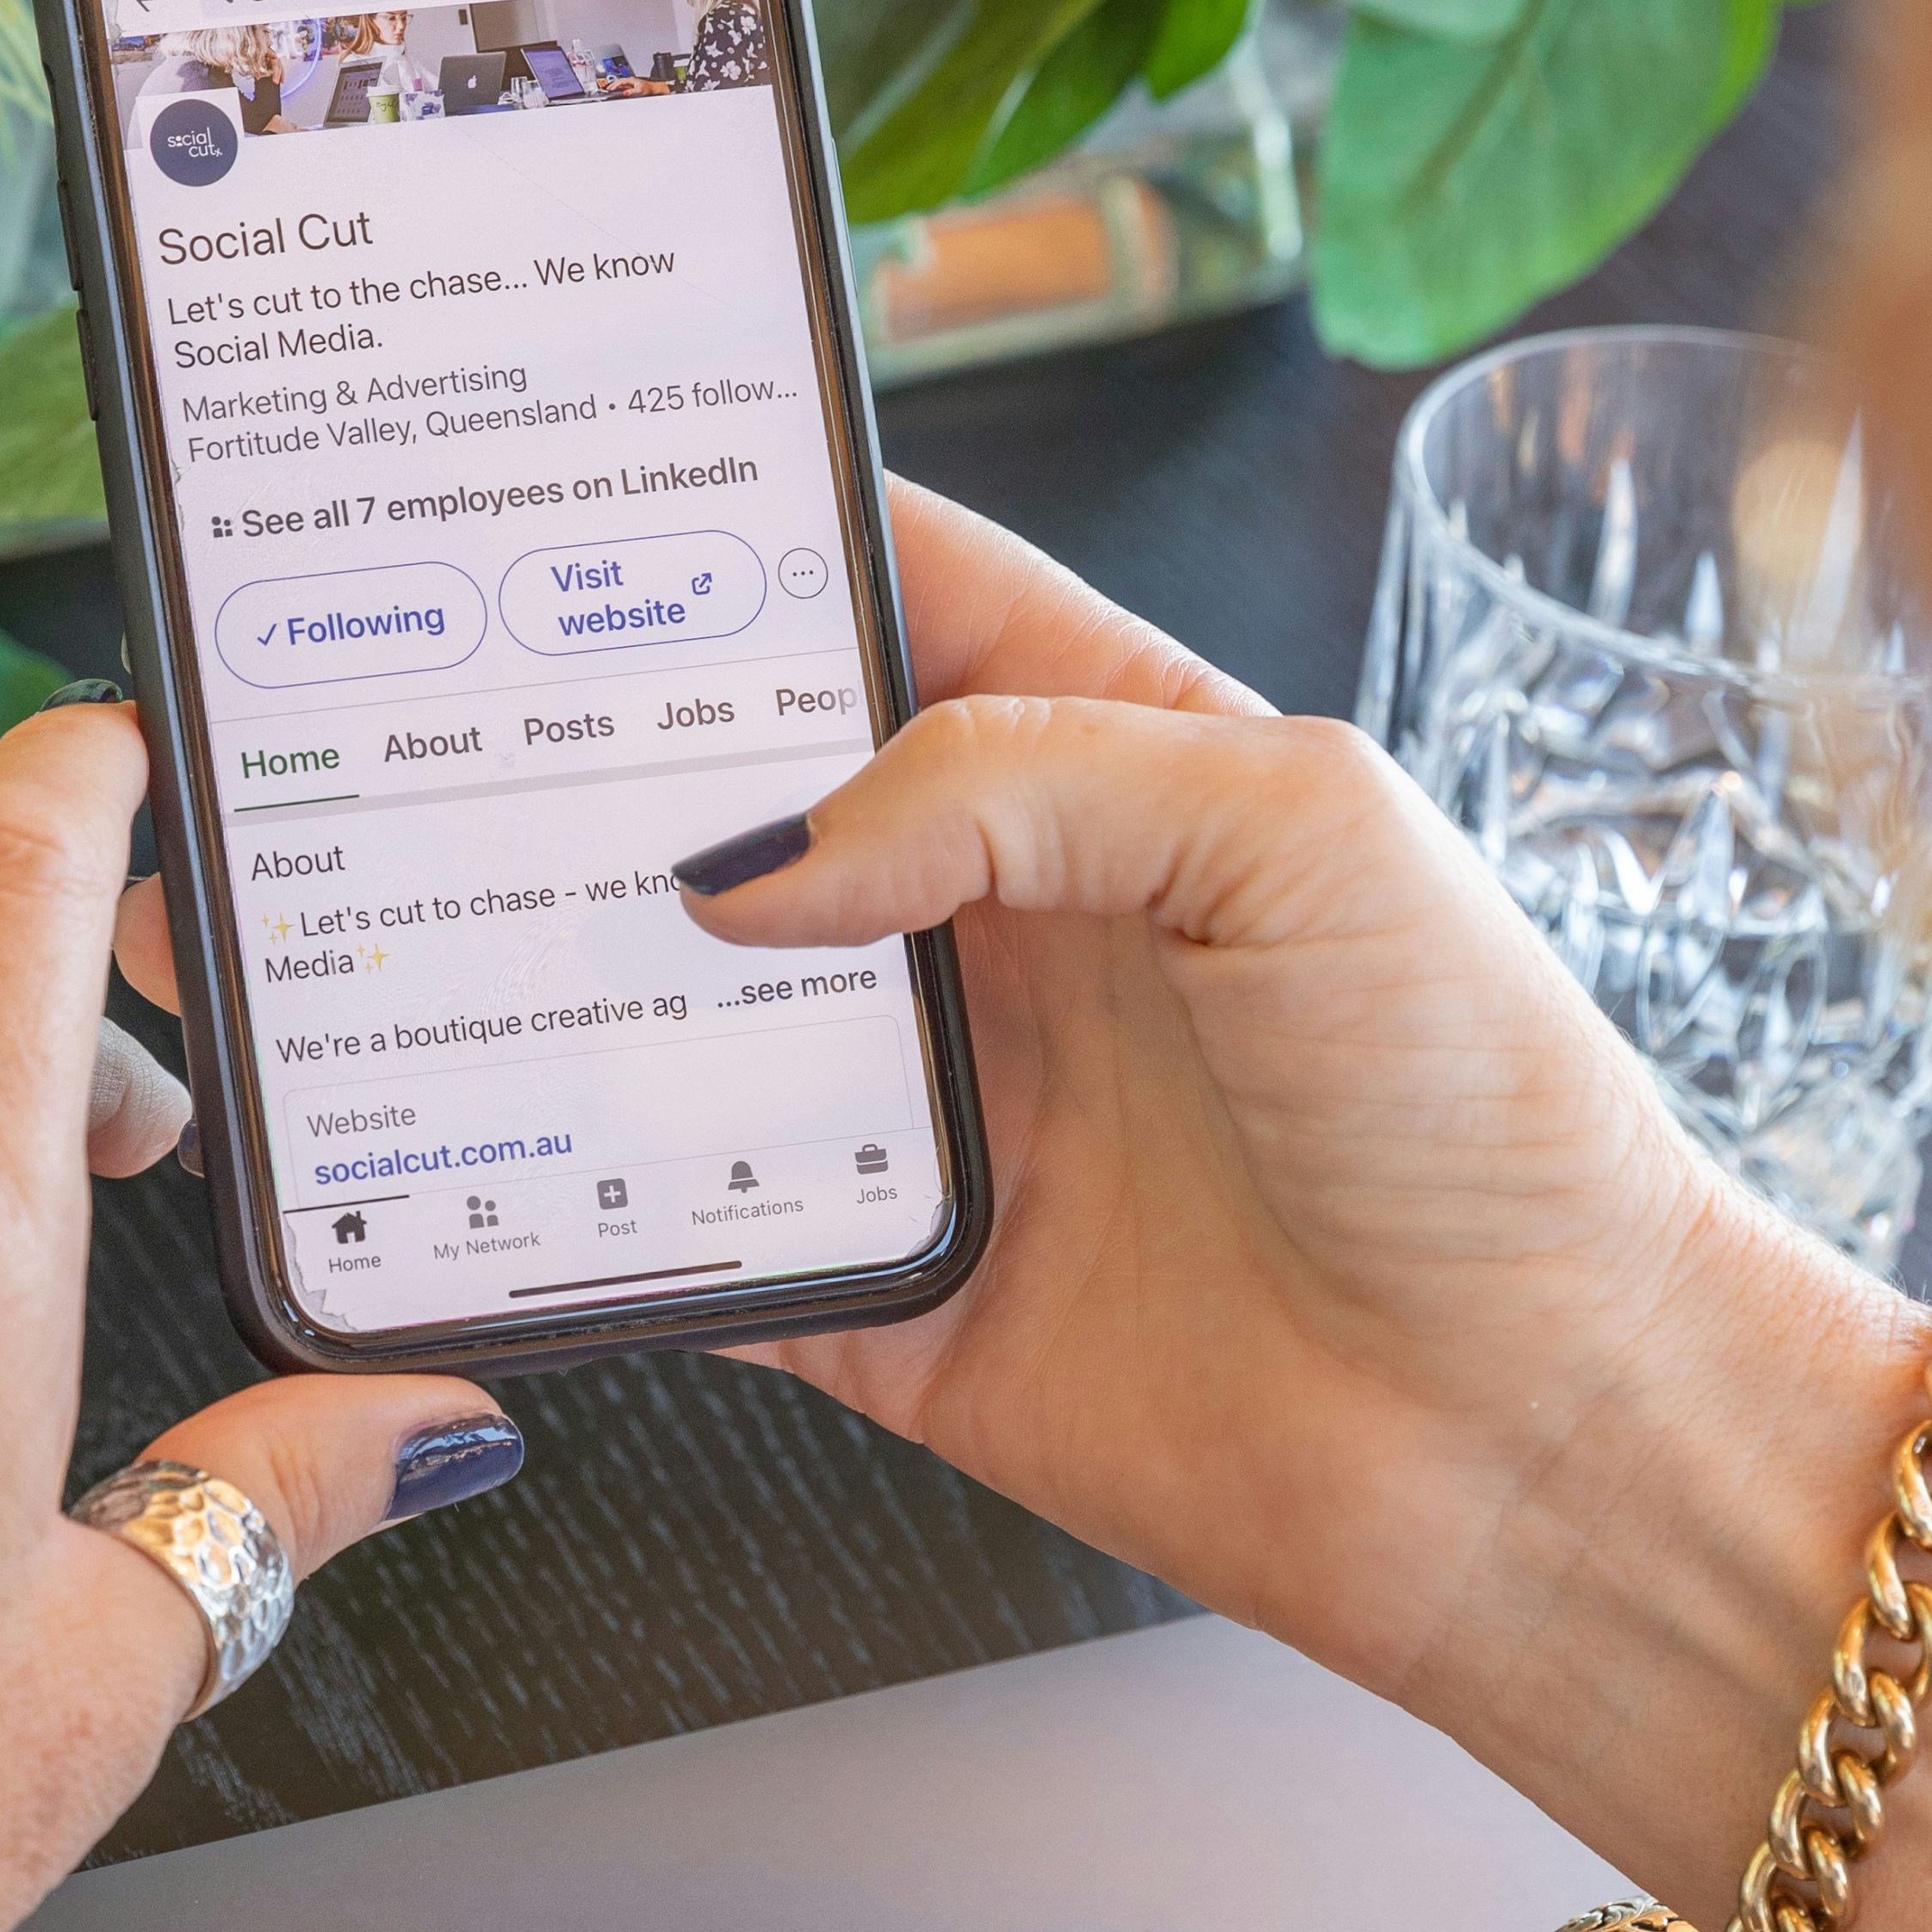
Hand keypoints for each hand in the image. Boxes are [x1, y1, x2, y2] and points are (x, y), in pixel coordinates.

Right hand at [114, 484, 1914, 1907]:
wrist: (1549, 1445)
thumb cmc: (1494, 1120)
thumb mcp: (1294, 831)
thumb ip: (1017, 780)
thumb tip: (760, 853)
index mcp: (1109, 763)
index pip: (883, 595)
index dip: (728, 539)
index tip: (563, 486)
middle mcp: (1003, 927)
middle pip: (738, 804)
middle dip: (575, 758)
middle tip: (403, 706)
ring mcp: (937, 1115)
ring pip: (677, 1017)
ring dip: (546, 977)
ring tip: (382, 914)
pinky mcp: (892, 1304)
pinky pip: (688, 1240)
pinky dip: (575, 1211)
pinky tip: (472, 1158)